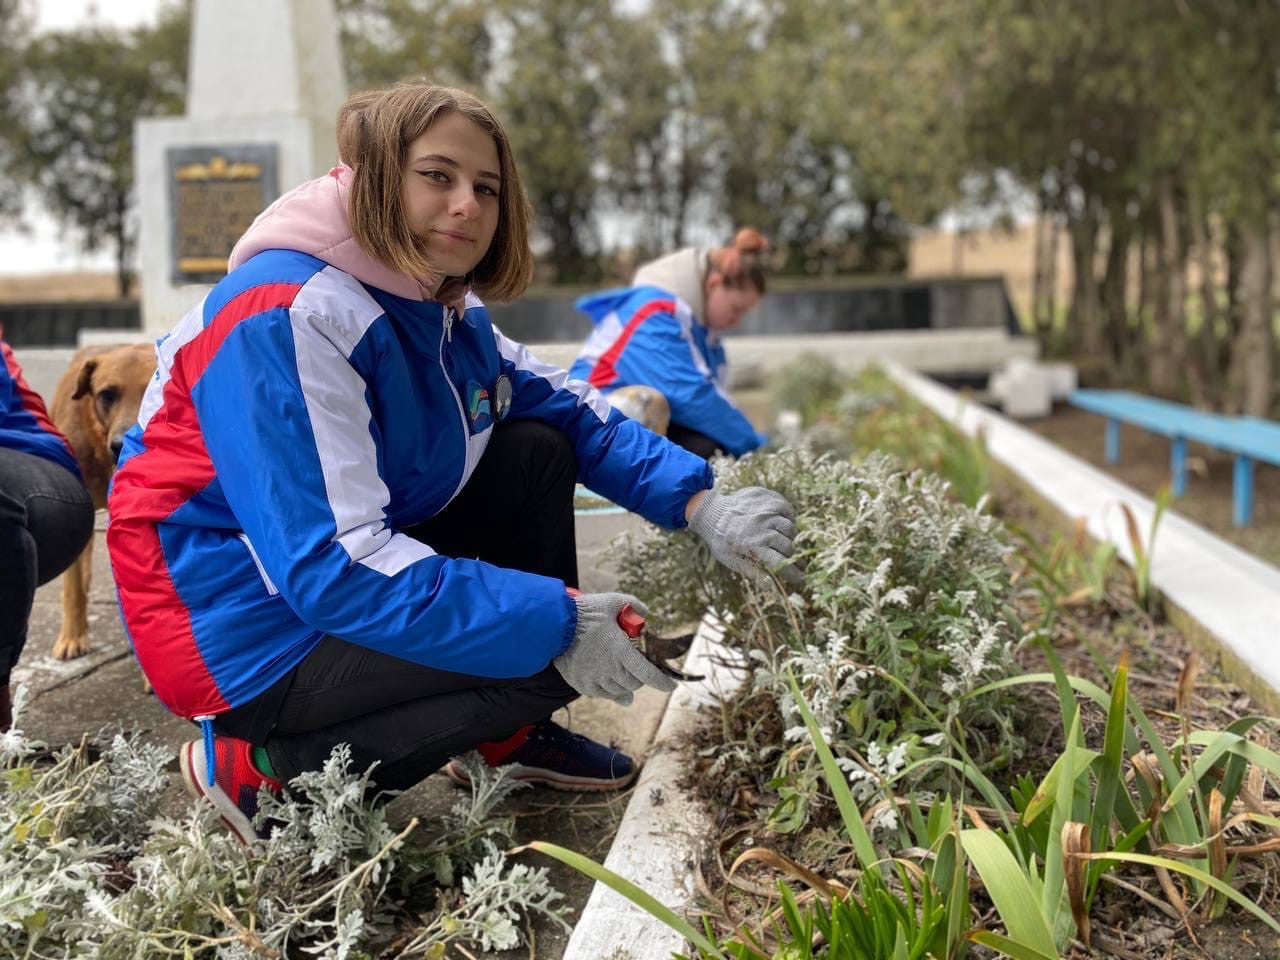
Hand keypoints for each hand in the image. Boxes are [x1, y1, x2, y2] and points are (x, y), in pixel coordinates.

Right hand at [554, 593, 677, 704]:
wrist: (554, 624)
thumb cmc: (586, 612)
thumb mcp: (613, 601)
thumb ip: (634, 606)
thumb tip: (646, 614)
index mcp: (621, 651)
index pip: (648, 674)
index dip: (662, 682)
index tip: (671, 686)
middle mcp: (610, 670)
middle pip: (634, 684)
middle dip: (639, 676)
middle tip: (635, 665)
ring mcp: (594, 679)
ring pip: (619, 691)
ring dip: (624, 684)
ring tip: (621, 671)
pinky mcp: (581, 684)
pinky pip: (602, 694)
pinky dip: (609, 690)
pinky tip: (609, 680)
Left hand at [687, 486, 799, 587]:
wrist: (712, 513)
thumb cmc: (722, 541)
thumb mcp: (732, 561)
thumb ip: (754, 574)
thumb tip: (772, 588)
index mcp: (754, 547)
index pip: (781, 563)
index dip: (794, 573)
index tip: (802, 578)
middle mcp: (762, 530)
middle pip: (789, 546)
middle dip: (793, 556)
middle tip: (794, 561)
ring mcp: (766, 513)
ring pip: (790, 528)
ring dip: (791, 537)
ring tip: (786, 542)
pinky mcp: (767, 500)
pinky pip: (787, 509)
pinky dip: (790, 517)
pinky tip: (784, 523)